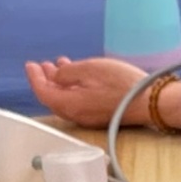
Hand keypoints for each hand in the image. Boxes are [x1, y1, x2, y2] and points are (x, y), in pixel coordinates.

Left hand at [25, 56, 166, 131]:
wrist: (150, 102)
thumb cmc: (122, 83)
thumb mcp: (91, 69)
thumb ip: (68, 73)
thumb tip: (56, 76)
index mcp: (70, 104)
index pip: (43, 92)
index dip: (34, 78)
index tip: (30, 64)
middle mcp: (75, 114)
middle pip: (53, 97)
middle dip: (46, 80)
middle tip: (41, 65)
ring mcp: (87, 117)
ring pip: (65, 99)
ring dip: (59, 82)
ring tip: (57, 66)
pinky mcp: (98, 115)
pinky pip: (77, 101)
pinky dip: (71, 87)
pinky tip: (76, 76)